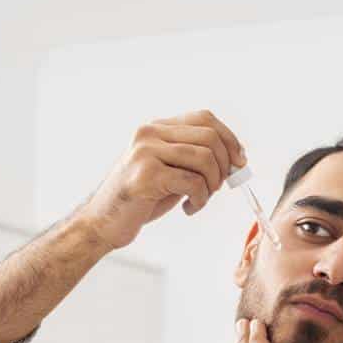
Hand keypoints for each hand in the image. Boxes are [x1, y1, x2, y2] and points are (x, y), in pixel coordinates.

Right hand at [76, 109, 246, 250]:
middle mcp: (149, 133)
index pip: (205, 118)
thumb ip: (195, 157)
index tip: (240, 162)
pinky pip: (193, 182)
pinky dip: (200, 199)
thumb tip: (236, 156)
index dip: (229, 139)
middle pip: (209, 137)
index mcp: (156, 128)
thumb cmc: (140, 199)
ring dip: (212, 185)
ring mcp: (145, 152)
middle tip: (217, 188)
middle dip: (224, 166)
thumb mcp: (169, 170)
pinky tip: (189, 209)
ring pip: (204, 159)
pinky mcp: (145, 175)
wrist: (102, 223)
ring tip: (200, 199)